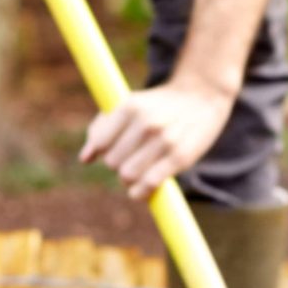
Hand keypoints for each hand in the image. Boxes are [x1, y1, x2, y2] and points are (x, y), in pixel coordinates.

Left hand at [81, 77, 235, 199]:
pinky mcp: (180, 157)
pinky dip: (140, 192)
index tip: (112, 147)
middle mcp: (146, 123)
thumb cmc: (158, 104)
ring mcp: (164, 141)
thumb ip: (103, 127)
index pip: (100, 142)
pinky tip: (140, 189)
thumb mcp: (130, 104)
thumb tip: (85, 159)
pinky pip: (148, 184)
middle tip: (130, 157)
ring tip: (136, 170)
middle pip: (112, 161)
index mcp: (130, 106)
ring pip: (127, 176)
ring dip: (128, 179)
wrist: (202, 96)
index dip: (101, 150)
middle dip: (116, 164)